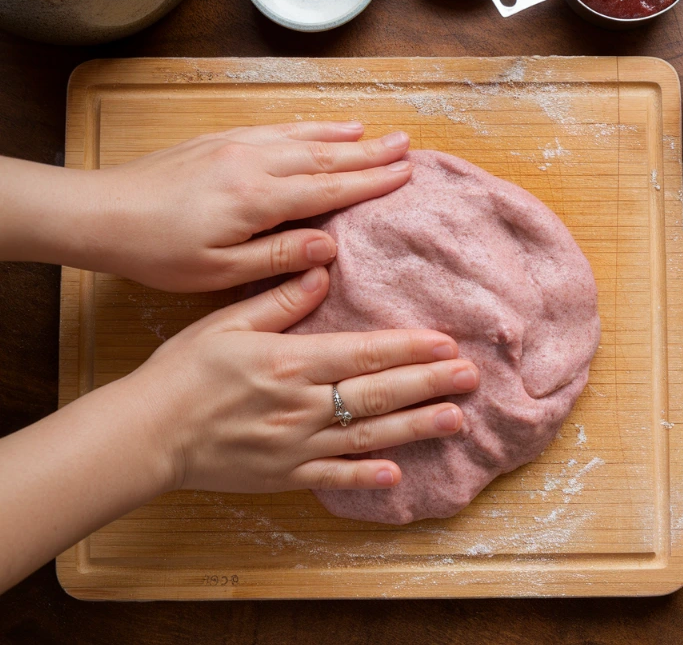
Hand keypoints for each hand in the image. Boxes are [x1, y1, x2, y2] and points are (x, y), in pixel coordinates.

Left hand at [84, 120, 411, 290]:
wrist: (103, 214)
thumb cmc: (159, 251)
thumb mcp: (220, 271)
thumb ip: (278, 256)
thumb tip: (329, 245)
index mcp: (257, 198)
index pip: (329, 187)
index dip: (370, 181)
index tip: (404, 174)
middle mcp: (253, 162)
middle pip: (325, 154)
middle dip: (369, 151)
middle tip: (406, 145)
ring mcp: (236, 145)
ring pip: (302, 136)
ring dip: (342, 134)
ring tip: (374, 131)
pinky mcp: (220, 140)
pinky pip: (275, 128)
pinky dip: (305, 126)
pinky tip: (318, 126)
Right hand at [132, 266, 478, 492]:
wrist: (147, 432)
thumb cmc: (183, 371)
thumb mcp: (226, 323)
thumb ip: (278, 301)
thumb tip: (321, 270)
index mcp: (290, 362)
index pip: (363, 354)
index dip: (408, 349)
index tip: (445, 342)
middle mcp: (301, 405)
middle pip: (377, 393)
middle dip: (428, 383)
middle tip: (470, 376)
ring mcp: (296, 445)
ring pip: (368, 436)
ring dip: (415, 427)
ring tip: (455, 419)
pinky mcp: (284, 476)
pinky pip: (333, 478)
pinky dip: (366, 476)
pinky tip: (399, 473)